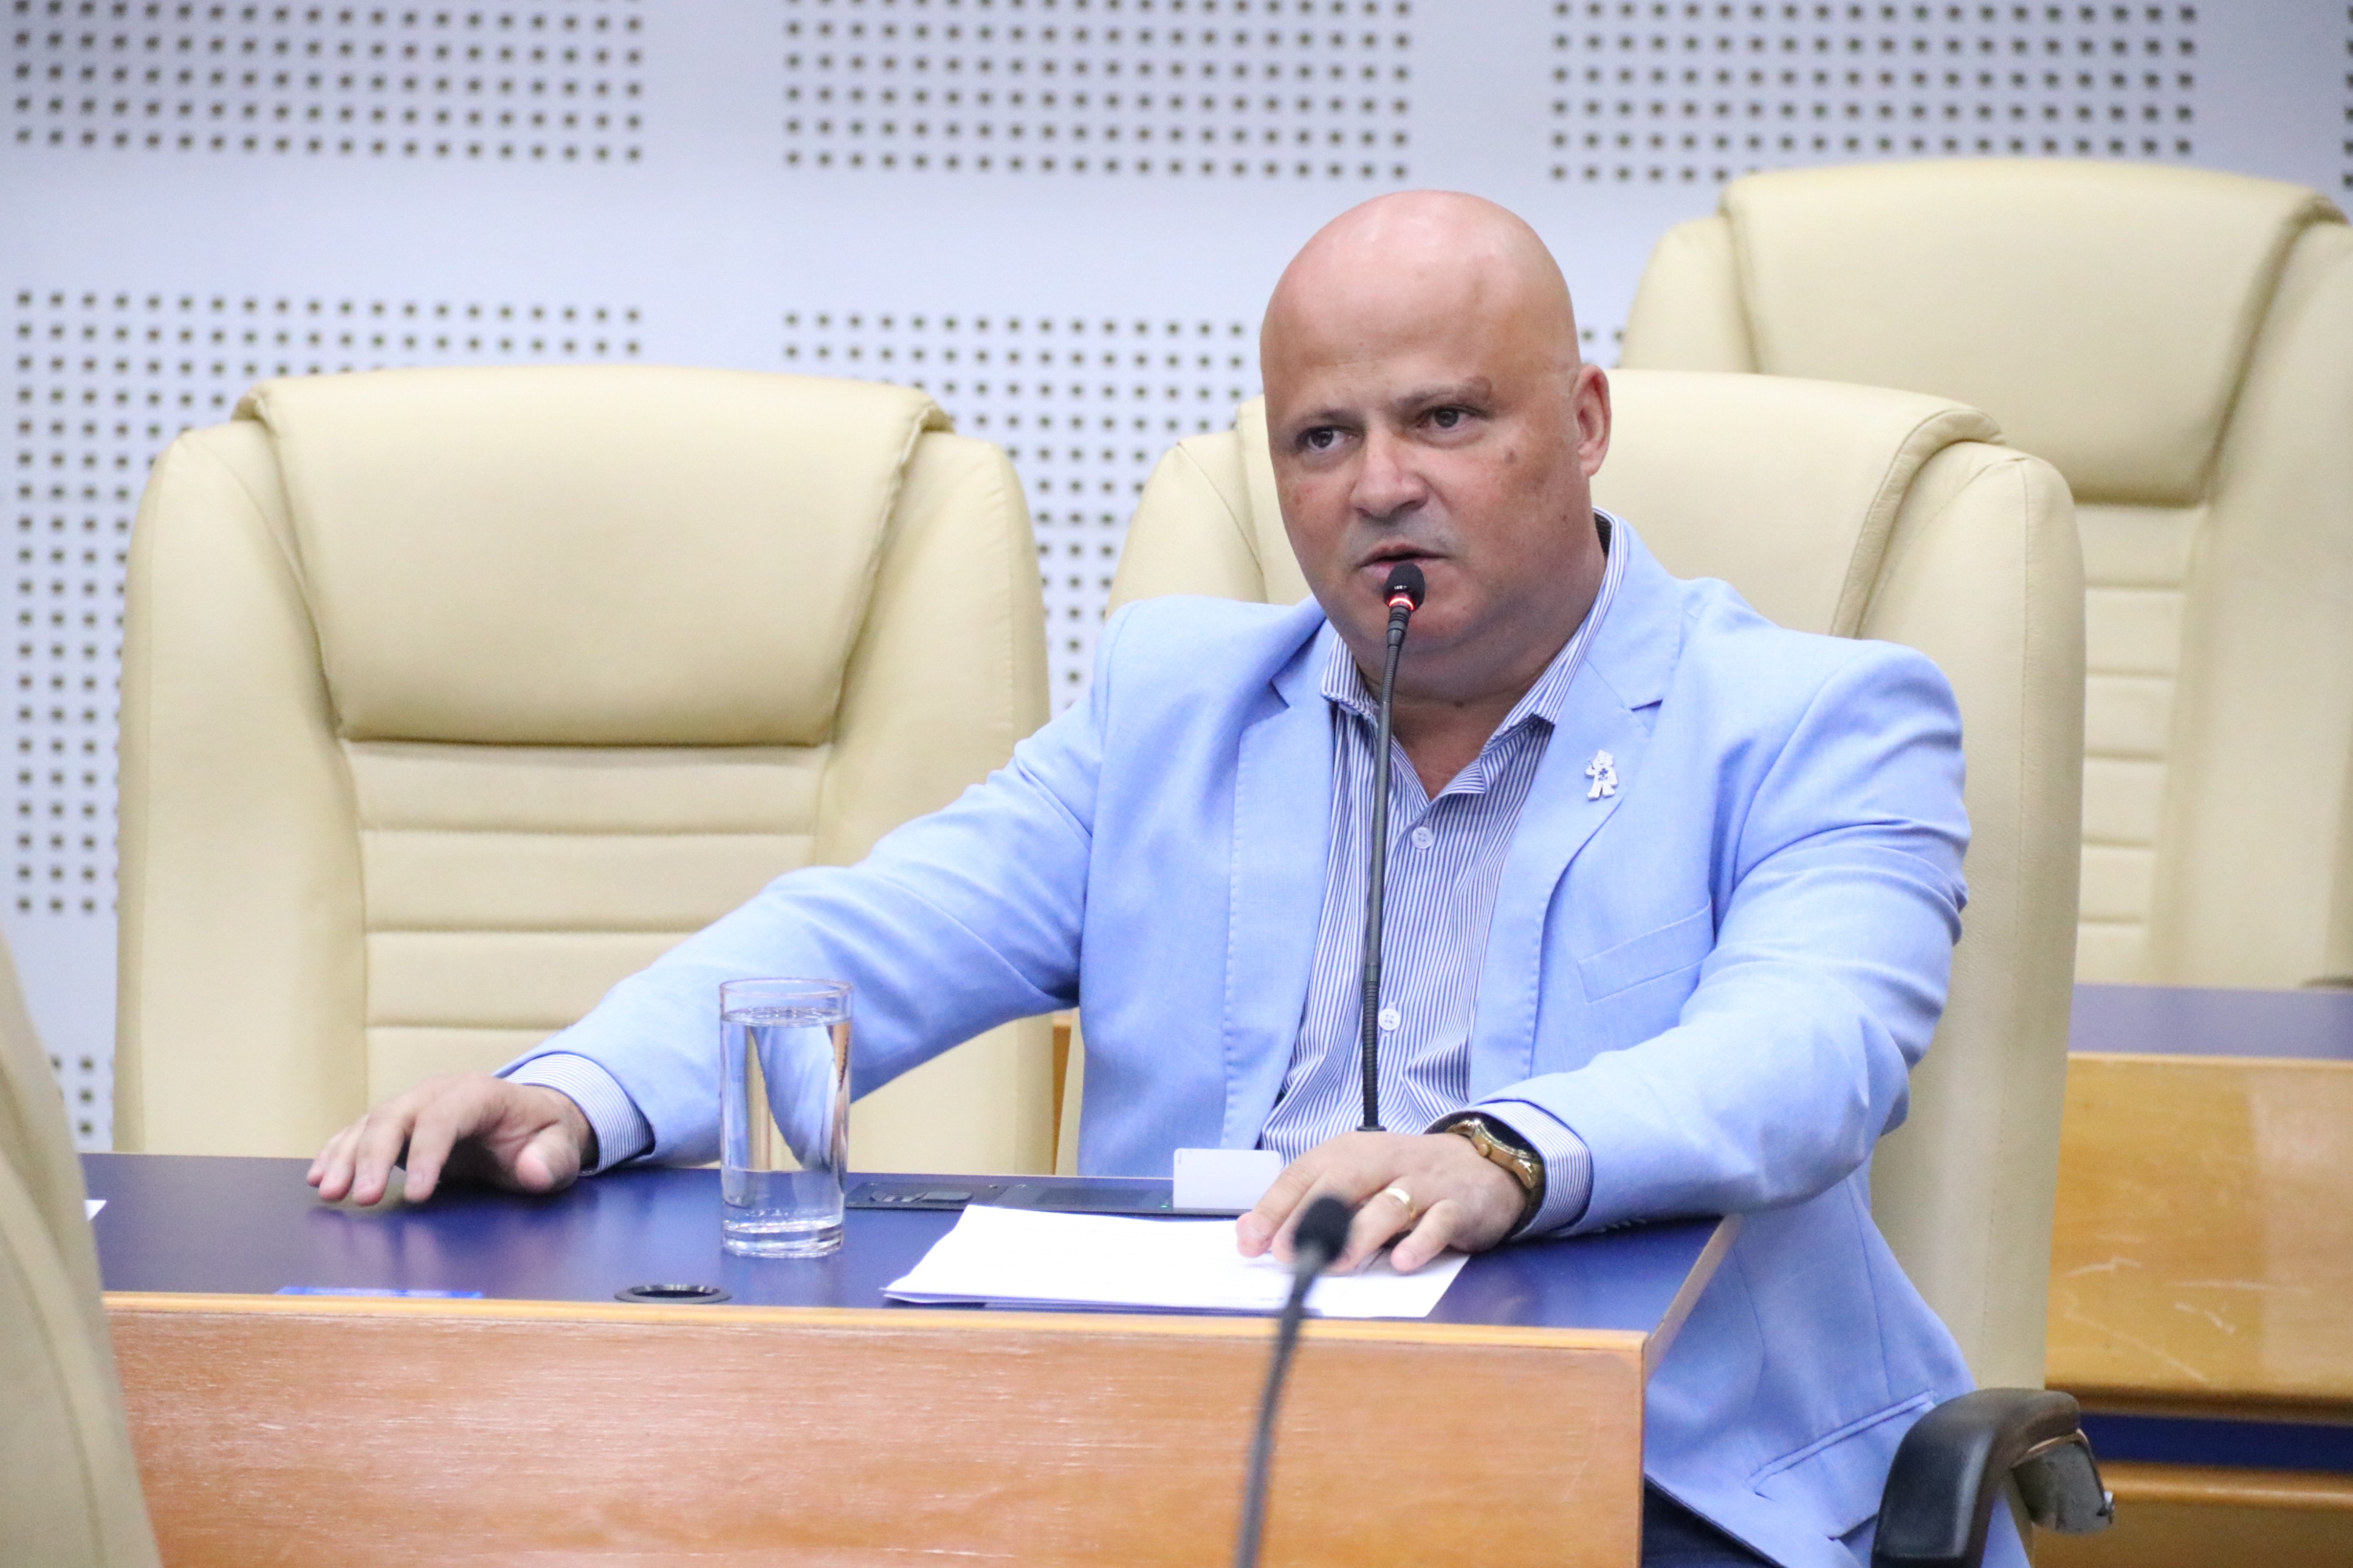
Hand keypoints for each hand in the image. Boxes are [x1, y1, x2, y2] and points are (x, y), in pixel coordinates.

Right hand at [306, 1073, 594, 1206]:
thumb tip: (532, 1171)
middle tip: (361, 1199)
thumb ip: (552, 1159)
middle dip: (374, 1156)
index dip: (429, 1153)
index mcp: (480, 1094)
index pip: (446, 1118)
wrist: (532, 1123)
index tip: (419, 1197)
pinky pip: (360, 1133)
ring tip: (329, 1193)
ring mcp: (413, 1106)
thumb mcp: (561, 1150)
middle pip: (396, 1115)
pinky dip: (337, 1152)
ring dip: (346, 1157)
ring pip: (371, 1123)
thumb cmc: (544, 1137)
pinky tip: (319, 1176)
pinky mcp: (397, 1125)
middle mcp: (438, 1093)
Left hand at [1235, 1130, 1527, 1274]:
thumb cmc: (1405, 1178)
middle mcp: (1384, 1160)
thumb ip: (1305, 1205)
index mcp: (1351, 1151)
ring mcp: (1422, 1182)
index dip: (1275, 1206)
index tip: (1252, 1241)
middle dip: (1310, 1217)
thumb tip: (1250, 1234)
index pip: (1305, 1173)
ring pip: (1389, 1204)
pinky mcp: (1457, 1204)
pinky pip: (1438, 1222)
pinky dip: (1419, 1242)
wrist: (1483, 1164)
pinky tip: (1402, 1261)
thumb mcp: (1355, 1182)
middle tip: (1289, 1253)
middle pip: (1341, 1182)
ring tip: (1340, 1262)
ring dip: (1361, 1233)